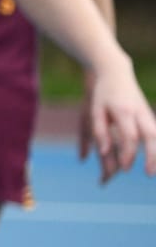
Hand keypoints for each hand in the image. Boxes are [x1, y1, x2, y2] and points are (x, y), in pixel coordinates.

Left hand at [83, 60, 155, 182]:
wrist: (117, 73)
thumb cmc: (103, 93)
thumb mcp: (95, 110)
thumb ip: (99, 131)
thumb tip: (103, 153)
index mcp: (123, 111)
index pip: (129, 137)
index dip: (128, 154)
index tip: (125, 168)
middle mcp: (139, 113)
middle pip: (151, 136)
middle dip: (152, 156)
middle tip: (149, 174)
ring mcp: (147, 113)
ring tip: (154, 170)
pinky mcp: (149, 115)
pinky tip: (155, 158)